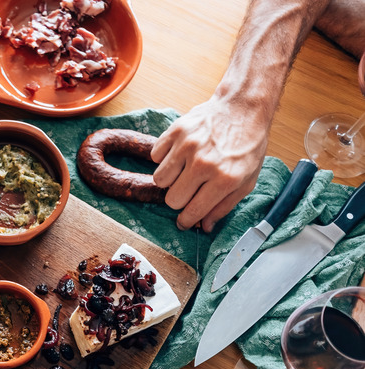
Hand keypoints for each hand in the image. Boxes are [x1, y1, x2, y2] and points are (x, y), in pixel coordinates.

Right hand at [151, 96, 269, 231]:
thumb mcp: (246, 180)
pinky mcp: (175, 132)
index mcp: (225, 179)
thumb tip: (204, 226)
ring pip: (159, 180)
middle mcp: (204, 164)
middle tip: (189, 189)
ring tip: (183, 170)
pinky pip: (155, 157)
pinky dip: (164, 158)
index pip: (193, 211)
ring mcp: (187, 147)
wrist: (242, 108)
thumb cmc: (247, 145)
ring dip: (170, 179)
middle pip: (172, 199)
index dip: (186, 221)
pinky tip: (179, 154)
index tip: (183, 222)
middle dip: (179, 199)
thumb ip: (225, 206)